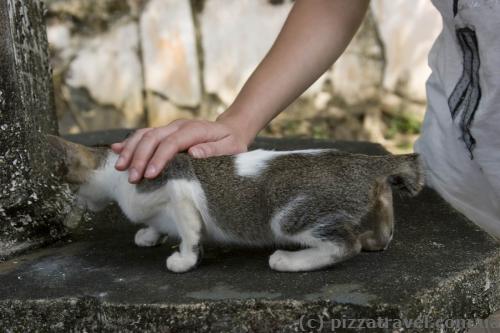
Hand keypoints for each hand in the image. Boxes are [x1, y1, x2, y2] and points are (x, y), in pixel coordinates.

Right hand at [111, 118, 249, 182]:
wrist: (231, 129)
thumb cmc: (232, 143)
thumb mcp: (231, 148)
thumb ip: (214, 150)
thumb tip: (195, 152)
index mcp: (195, 130)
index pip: (172, 142)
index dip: (159, 158)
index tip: (149, 175)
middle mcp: (179, 126)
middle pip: (153, 138)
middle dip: (140, 157)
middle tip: (132, 178)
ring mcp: (170, 128)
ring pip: (145, 135)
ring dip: (130, 150)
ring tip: (120, 168)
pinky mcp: (165, 132)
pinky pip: (144, 135)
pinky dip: (129, 143)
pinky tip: (116, 151)